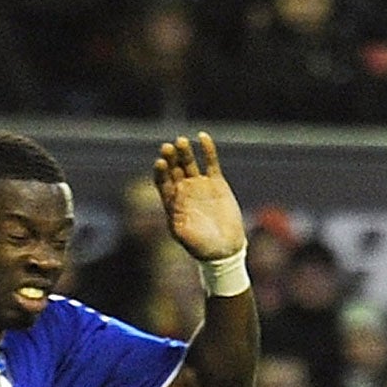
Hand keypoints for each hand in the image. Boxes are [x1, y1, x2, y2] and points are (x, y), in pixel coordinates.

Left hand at [154, 132, 245, 262]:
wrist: (225, 249)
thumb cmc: (202, 247)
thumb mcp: (187, 239)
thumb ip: (179, 225)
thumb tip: (174, 211)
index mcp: (172, 202)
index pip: (162, 182)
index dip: (160, 172)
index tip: (160, 163)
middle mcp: (183, 191)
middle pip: (173, 169)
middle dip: (170, 158)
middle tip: (167, 147)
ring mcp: (199, 186)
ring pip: (189, 163)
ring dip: (184, 152)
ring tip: (181, 141)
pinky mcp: (217, 183)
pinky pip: (211, 163)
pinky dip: (207, 150)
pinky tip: (203, 137)